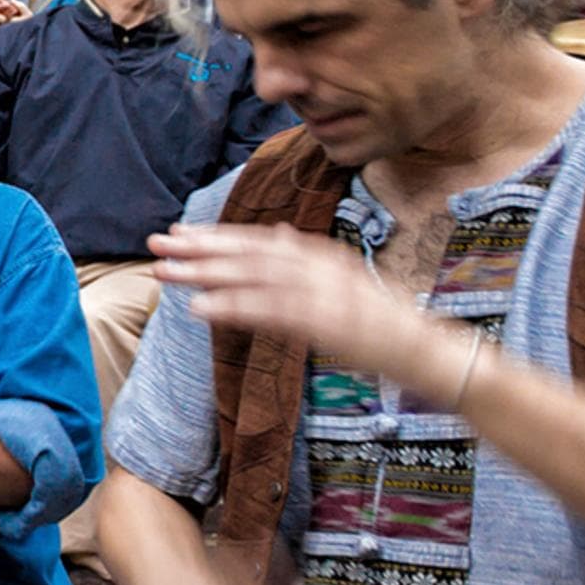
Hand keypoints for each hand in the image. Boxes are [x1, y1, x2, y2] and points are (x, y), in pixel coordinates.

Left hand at [147, 223, 459, 395]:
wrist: (428, 351)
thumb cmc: (384, 323)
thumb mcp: (344, 281)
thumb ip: (307, 260)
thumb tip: (277, 234)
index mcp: (322, 256)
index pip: (260, 241)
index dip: (217, 236)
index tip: (179, 233)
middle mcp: (320, 267)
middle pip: (249, 252)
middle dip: (200, 247)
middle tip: (155, 243)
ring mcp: (324, 293)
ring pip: (253, 277)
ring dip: (205, 273)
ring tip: (165, 272)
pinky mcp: (328, 322)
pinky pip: (271, 312)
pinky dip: (233, 307)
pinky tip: (198, 309)